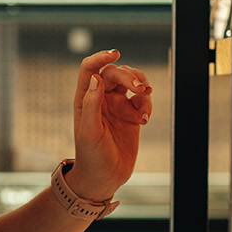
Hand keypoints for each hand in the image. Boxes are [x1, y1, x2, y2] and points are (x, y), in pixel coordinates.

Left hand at [67, 49, 152, 201]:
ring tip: (146, 96)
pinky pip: (142, 100)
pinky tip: (144, 119)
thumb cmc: (91, 157)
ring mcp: (117, 106)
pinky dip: (147, 104)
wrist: (105, 178)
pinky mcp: (131, 115)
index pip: (90, 69)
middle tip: (141, 88)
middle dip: (129, 75)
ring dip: (141, 84)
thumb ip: (92, 104)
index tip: (115, 53)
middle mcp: (100, 99)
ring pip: (131, 82)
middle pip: (114, 73)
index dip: (100, 57)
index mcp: (85, 99)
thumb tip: (96, 77)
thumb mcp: (89, 132)